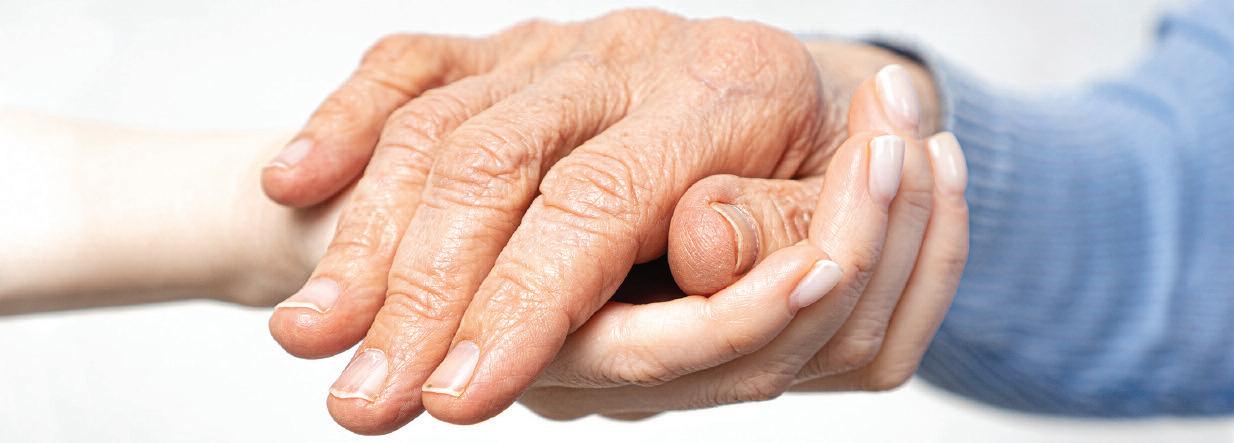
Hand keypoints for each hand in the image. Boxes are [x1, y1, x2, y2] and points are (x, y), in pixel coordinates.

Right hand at [264, 10, 937, 432]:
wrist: (811, 84)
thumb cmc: (821, 156)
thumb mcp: (840, 196)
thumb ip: (783, 232)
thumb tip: (704, 253)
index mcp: (719, 94)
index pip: (597, 205)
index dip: (525, 303)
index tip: (460, 395)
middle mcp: (623, 58)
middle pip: (490, 165)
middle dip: (422, 293)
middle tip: (364, 399)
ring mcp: (555, 50)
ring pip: (436, 126)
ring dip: (365, 237)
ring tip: (307, 334)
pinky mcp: (507, 51)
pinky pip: (411, 65)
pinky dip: (346, 119)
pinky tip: (294, 179)